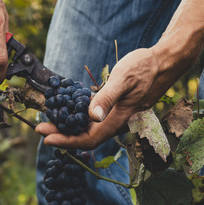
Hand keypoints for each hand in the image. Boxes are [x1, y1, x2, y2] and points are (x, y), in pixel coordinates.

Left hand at [36, 46, 190, 149]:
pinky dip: (78, 118)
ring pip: (89, 130)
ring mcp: (115, 116)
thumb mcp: (124, 79)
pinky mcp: (114, 108)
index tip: (46, 137)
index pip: (88, 139)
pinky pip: (94, 120)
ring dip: (68, 128)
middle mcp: (116, 122)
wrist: (163, 62)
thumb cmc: (145, 68)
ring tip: (48, 121)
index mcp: (118, 120)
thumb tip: (91, 116)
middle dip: (62, 136)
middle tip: (40, 129)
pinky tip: (66, 110)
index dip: (66, 141)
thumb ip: (108, 97)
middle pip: (86, 138)